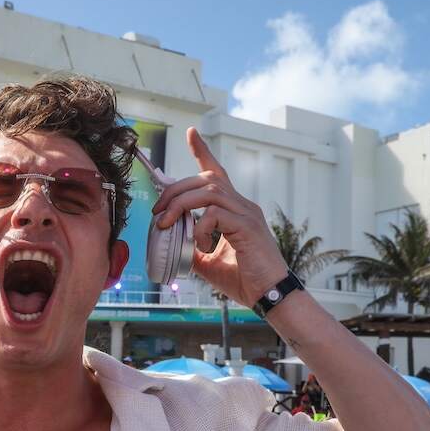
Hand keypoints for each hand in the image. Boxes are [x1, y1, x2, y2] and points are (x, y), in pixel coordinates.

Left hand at [151, 127, 290, 307]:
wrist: (271, 297)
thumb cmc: (245, 280)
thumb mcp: (208, 264)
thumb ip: (191, 248)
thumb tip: (170, 243)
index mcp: (235, 210)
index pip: (217, 173)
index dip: (203, 152)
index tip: (191, 133)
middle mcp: (243, 205)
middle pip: (206, 179)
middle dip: (175, 189)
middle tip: (158, 211)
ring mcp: (247, 213)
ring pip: (209, 190)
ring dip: (180, 204)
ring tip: (167, 223)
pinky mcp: (248, 226)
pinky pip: (215, 214)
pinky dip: (199, 228)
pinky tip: (199, 247)